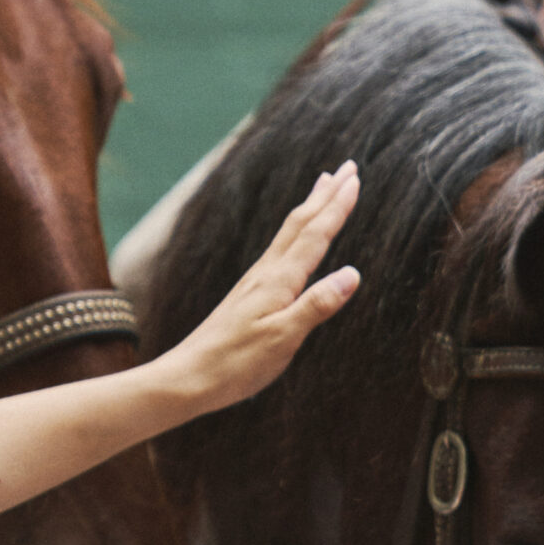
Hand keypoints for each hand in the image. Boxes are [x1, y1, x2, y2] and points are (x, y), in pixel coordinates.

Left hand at [160, 164, 360, 415]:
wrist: (189, 376)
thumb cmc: (236, 364)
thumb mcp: (284, 339)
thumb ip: (317, 305)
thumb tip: (352, 274)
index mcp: (279, 281)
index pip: (315, 236)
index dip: (337, 207)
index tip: (354, 178)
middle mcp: (266, 274)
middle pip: (301, 224)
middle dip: (326, 195)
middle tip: (347, 168)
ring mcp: (255, 282)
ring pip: (288, 233)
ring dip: (310, 207)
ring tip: (322, 186)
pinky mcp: (248, 294)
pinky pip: (279, 251)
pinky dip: (294, 233)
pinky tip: (293, 239)